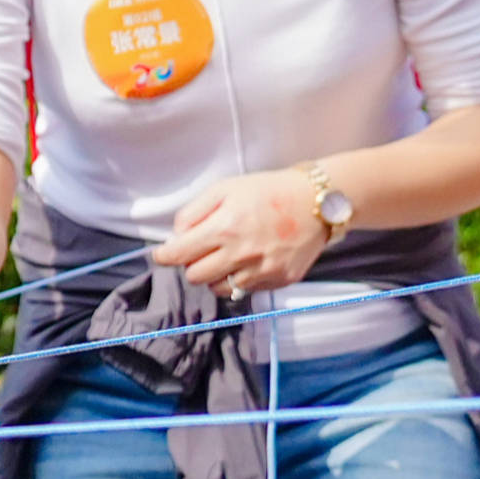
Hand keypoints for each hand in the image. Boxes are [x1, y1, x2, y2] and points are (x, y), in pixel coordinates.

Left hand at [152, 170, 331, 299]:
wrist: (317, 201)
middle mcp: (242, 254)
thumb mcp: (225, 189)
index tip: (162, 254)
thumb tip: (176, 236)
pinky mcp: (279, 280)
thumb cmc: (268, 191)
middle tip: (200, 250)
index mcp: (225, 228)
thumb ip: (194, 212)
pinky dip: (240, 278)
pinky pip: (246, 289)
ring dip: (215, 275)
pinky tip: (248, 260)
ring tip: (226, 256)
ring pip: (219, 288)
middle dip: (191, 264)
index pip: (179, 254)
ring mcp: (262, 270)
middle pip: (195, 276)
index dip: (165, 256)